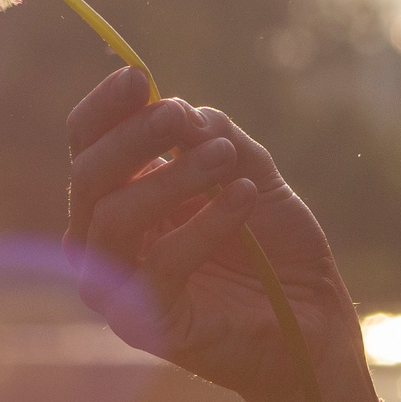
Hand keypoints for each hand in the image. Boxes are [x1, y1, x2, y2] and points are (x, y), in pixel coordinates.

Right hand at [64, 66, 358, 400]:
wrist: (312, 319)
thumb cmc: (275, 245)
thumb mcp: (251, 170)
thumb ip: (216, 136)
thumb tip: (180, 110)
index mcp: (120, 194)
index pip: (87, 142)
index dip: (106, 107)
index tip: (138, 77)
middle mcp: (104, 238)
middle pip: (88, 176)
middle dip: (132, 138)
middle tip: (180, 115)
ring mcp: (118, 285)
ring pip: (113, 219)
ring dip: (169, 178)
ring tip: (225, 157)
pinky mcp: (146, 324)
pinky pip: (160, 267)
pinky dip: (203, 226)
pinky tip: (245, 197)